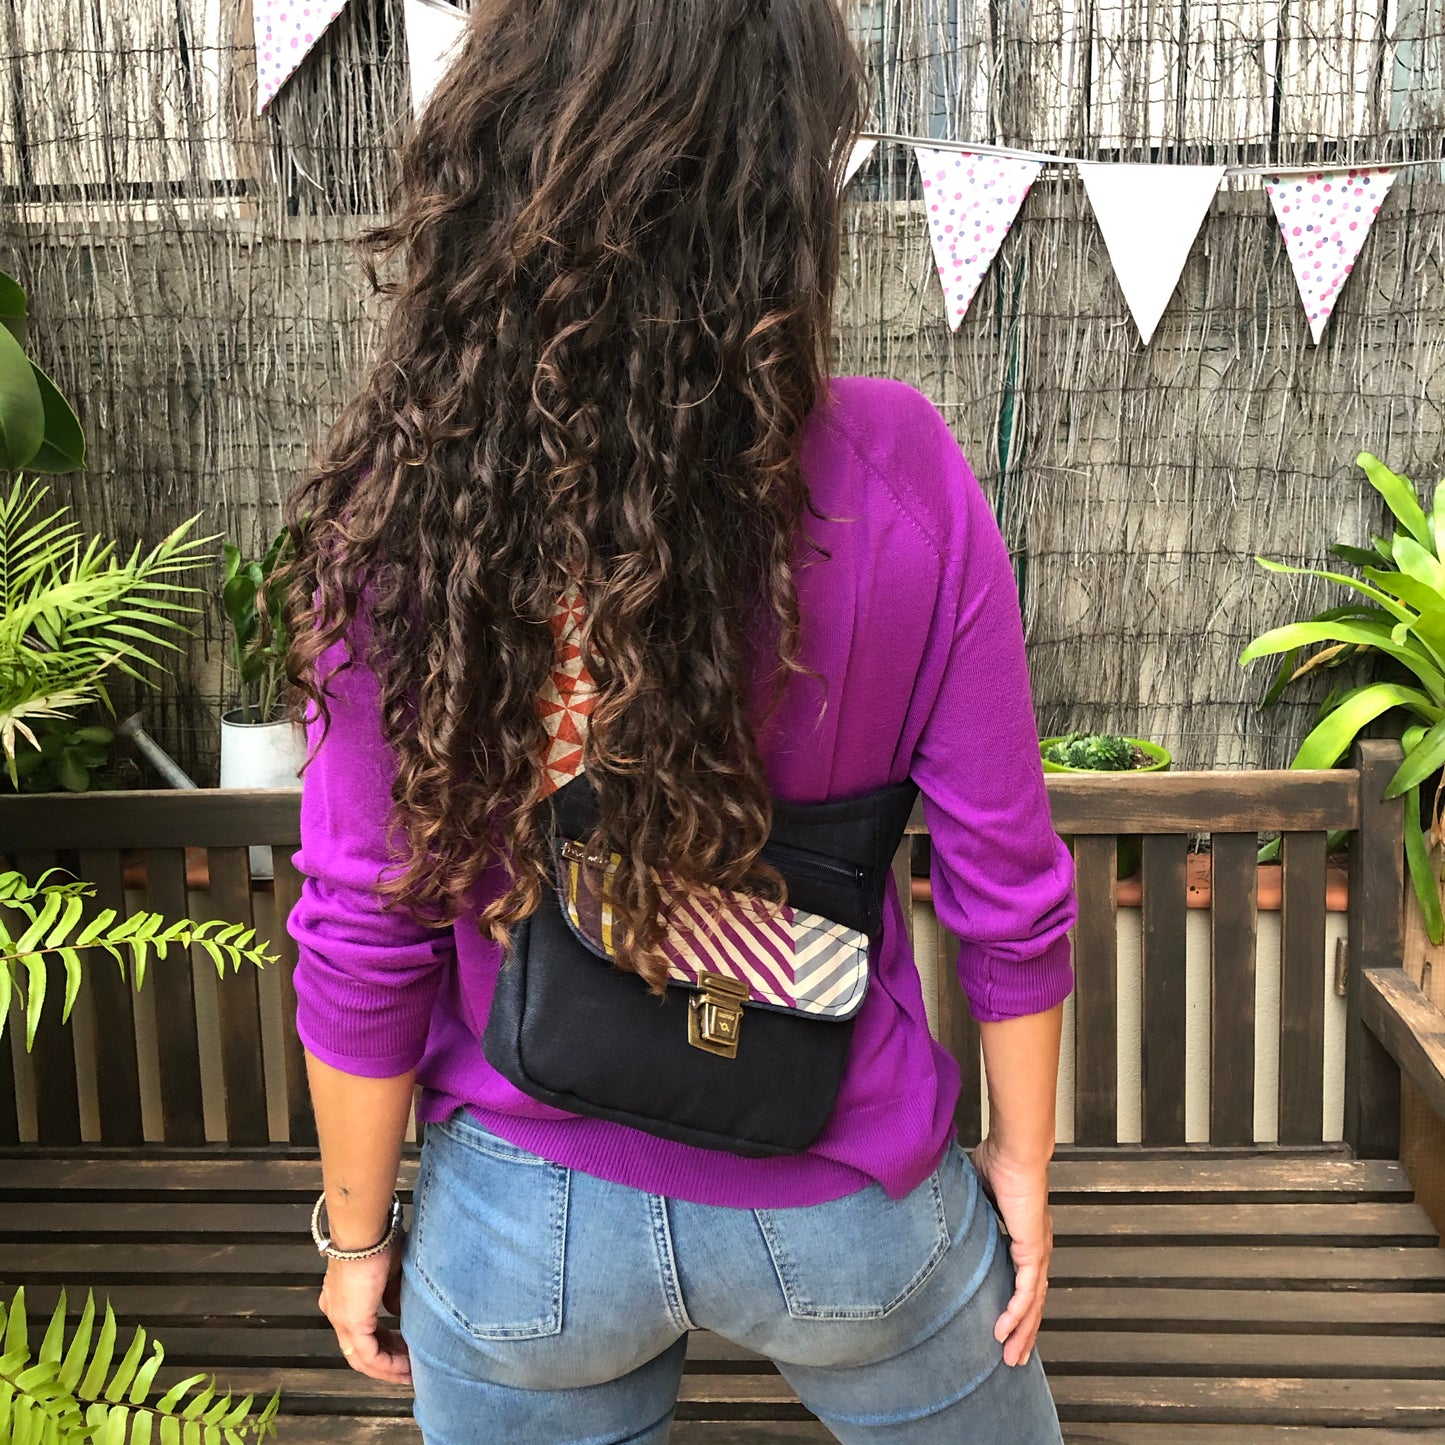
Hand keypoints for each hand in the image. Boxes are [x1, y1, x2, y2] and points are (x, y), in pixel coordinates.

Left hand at [317, 1239, 411, 1385]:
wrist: (364, 1231)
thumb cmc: (378, 1239)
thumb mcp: (391, 1270)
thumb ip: (392, 1295)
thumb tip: (397, 1312)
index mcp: (343, 1299)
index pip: (361, 1332)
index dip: (383, 1345)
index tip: (404, 1350)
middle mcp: (337, 1312)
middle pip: (360, 1351)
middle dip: (388, 1363)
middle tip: (411, 1369)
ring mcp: (341, 1319)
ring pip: (362, 1358)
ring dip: (388, 1368)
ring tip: (411, 1373)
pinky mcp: (351, 1322)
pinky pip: (369, 1355)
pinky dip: (388, 1364)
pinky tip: (406, 1366)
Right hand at [970, 1135, 1051, 1368]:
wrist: (1015, 1149)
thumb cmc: (998, 1160)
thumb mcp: (974, 1191)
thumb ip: (963, 1205)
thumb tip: (937, 1205)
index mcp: (1024, 1235)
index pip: (1024, 1280)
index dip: (1016, 1305)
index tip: (1005, 1326)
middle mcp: (1035, 1248)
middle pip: (1033, 1300)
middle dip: (1024, 1332)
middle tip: (1013, 1358)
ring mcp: (1037, 1250)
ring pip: (1033, 1303)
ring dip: (1023, 1332)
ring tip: (1011, 1357)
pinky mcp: (1033, 1249)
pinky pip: (1026, 1290)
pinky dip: (1017, 1313)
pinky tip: (1004, 1331)